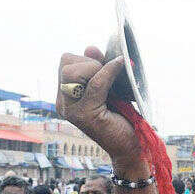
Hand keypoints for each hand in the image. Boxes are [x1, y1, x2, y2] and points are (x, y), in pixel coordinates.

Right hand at [56, 47, 140, 164]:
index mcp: (65, 95)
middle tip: (107, 78)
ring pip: (73, 72)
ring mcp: (71, 110)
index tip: (103, 66)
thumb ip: (98, 68)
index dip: (86, 59)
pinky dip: (109, 72)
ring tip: (110, 86)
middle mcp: (63, 103)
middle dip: (89, 63)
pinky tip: (120, 66)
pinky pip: (95, 84)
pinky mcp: (84, 115)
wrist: (131, 145)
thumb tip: (90, 48)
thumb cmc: (122, 116)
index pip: (66, 62)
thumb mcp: (108, 87)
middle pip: (66, 63)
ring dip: (96, 70)